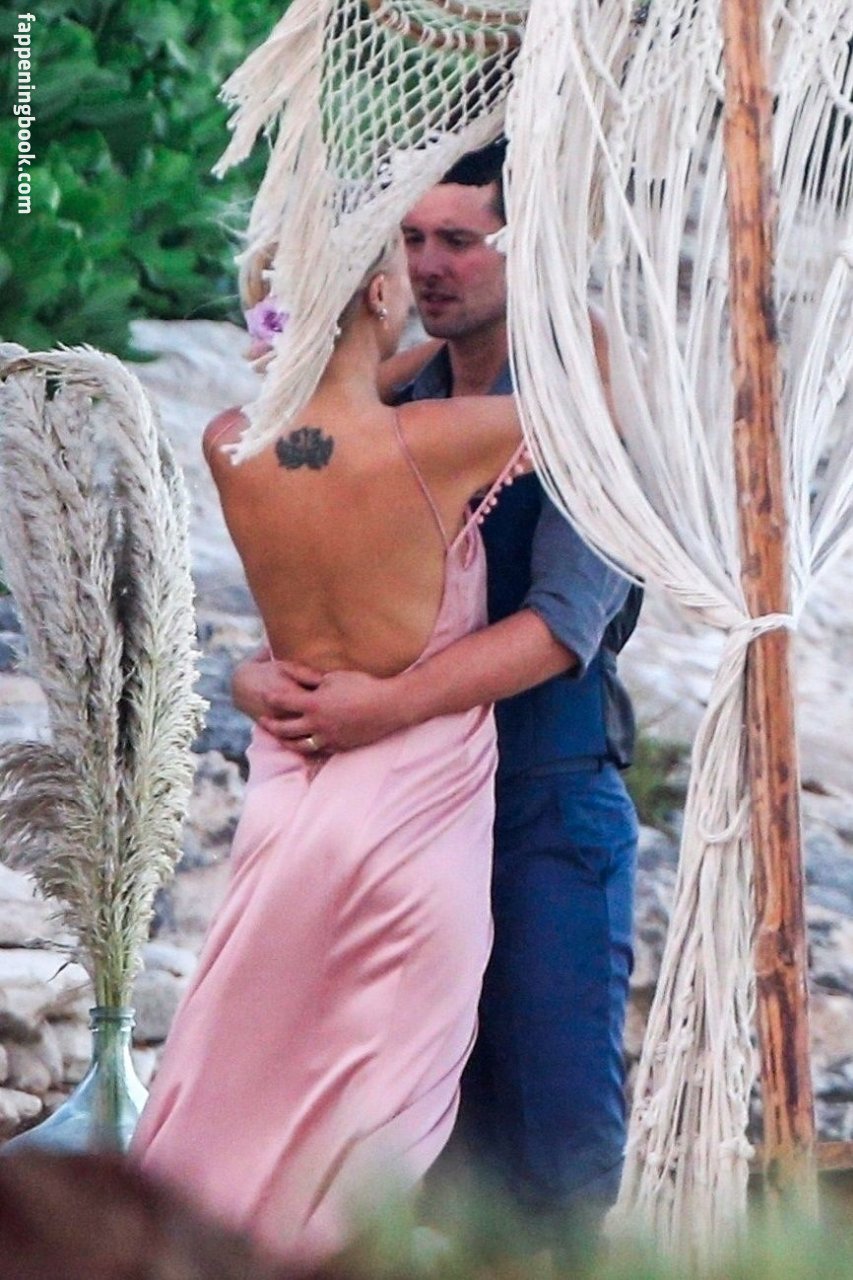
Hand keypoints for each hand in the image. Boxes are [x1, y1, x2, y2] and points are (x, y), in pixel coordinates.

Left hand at [232, 654, 407, 753]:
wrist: (388, 706)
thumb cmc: (362, 686)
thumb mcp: (333, 677)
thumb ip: (309, 678)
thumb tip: (290, 673)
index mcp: (314, 704)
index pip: (283, 702)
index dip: (271, 698)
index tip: (264, 695)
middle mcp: (317, 725)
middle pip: (285, 729)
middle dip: (271, 725)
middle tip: (262, 721)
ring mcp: (328, 738)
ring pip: (299, 745)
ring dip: (285, 741)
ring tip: (279, 736)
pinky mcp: (339, 746)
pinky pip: (318, 749)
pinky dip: (307, 747)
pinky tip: (303, 742)